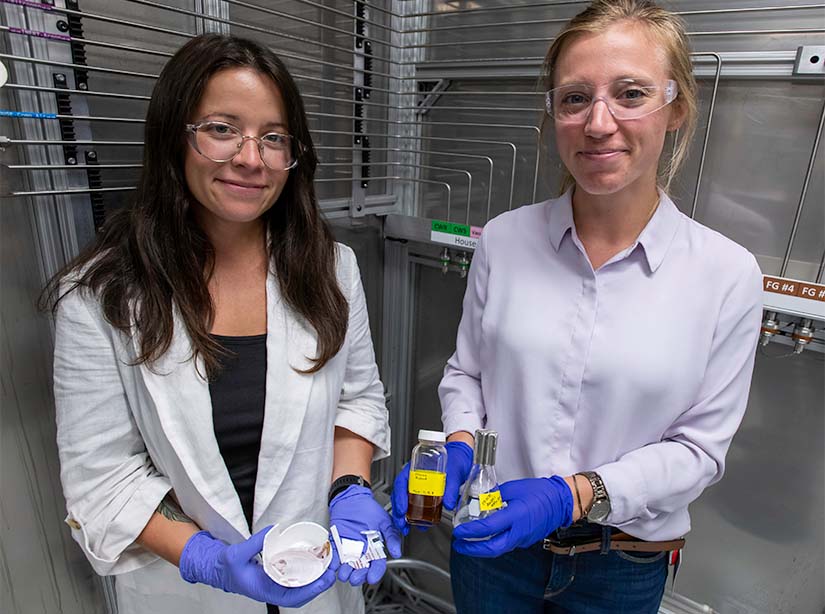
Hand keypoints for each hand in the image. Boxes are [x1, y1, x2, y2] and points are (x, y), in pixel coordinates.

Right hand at [179, 528, 335, 606]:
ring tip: (331, 562)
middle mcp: (275, 589)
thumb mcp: (236, 554)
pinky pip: (298, 575)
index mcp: (266, 591)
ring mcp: (278, 583)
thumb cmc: (228, 567)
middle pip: (303, 592)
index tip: (323, 580)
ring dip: (318, 576)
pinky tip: (318, 559)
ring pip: (303, 584)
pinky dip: (310, 570)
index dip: (310, 590)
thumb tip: (272, 531)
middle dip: (320, 583)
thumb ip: (254, 543)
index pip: (293, 597)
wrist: (222, 569)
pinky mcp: (280, 575)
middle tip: (334, 568)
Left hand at [328, 485, 401, 585]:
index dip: (375, 573)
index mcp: (374, 548)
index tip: (372, 578)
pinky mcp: (336, 544)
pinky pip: (333, 556)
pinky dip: (332, 563)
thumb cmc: (368, 509)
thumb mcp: (384, 521)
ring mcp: (348, 549)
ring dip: (345, 572)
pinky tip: (332, 568)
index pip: (377, 565)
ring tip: (345, 573)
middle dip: (358, 576)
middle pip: (361, 569)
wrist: (351, 497)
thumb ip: (391, 536)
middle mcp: (362, 552)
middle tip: (355, 578)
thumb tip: (396, 552)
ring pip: (347, 566)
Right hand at [391, 440, 473, 535]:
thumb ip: (451, 487)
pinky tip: (420, 522)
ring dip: (405, 515)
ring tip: (408, 527)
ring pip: (406, 500)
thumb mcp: (454, 471)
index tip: (402, 510)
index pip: (401, 482)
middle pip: (400, 494)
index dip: (399, 497)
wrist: (462, 456)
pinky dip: (415, 514)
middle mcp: (415, 477)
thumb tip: (449, 504)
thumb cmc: (455, 457)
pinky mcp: (426, 492)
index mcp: (416, 468)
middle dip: (398, 511)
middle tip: (402, 524)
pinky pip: (417, 503)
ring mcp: (419, 485)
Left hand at [451, 476, 573, 557]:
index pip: (487, 528)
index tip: (458, 531)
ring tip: (469, 542)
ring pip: (499, 548)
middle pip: (492, 548)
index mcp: (515, 517)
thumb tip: (481, 500)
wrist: (561, 501)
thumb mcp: (513, 488)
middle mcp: (519, 532)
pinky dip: (493, 543)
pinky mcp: (526, 539)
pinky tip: (486, 537)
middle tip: (459, 545)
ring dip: (482, 548)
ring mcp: (523, 538)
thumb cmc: (540, 492)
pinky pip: (507, 544)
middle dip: (472, 549)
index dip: (470, 531)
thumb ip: (495, 496)